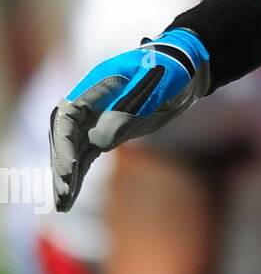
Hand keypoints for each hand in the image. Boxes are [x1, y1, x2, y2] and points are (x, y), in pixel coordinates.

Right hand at [49, 28, 210, 211]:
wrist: (186, 69)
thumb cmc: (172, 72)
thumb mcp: (156, 88)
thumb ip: (128, 112)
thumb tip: (99, 142)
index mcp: (97, 86)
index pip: (68, 116)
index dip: (64, 143)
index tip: (70, 167)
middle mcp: (89, 103)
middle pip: (64, 135)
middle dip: (61, 164)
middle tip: (62, 193)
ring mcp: (95, 117)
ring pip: (72, 149)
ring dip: (66, 175)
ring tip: (63, 204)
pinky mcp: (104, 132)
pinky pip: (85, 155)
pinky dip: (78, 174)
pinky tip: (70, 196)